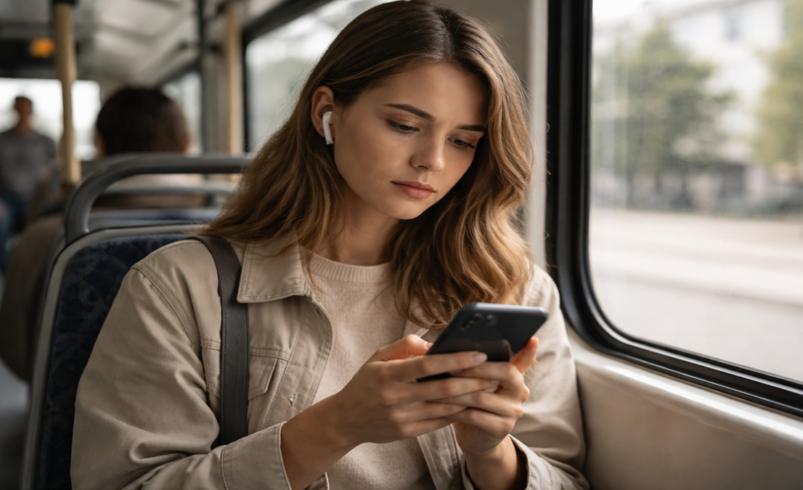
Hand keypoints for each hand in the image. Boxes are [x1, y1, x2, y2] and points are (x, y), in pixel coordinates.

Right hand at [280, 335, 497, 489]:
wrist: (346, 419)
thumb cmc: (365, 383)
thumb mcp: (377, 357)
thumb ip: (404, 346)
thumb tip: (433, 344)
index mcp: (388, 374)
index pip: (428, 366)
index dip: (456, 360)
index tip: (478, 354)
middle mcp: (396, 397)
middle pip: (443, 390)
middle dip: (473, 381)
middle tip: (495, 373)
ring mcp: (402, 418)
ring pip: (445, 408)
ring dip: (470, 398)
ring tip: (489, 388)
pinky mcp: (407, 433)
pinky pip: (439, 422)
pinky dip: (456, 412)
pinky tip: (471, 404)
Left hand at [433, 337, 538, 489]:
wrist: (475, 439)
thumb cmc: (472, 405)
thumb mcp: (475, 384)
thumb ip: (472, 366)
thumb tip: (447, 344)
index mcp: (514, 378)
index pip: (525, 361)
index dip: (529, 351)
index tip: (532, 338)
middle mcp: (520, 392)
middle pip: (506, 372)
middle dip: (476, 367)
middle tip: (452, 366)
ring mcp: (513, 411)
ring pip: (483, 395)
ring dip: (457, 391)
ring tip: (438, 386)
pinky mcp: (502, 428)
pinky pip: (475, 415)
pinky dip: (456, 409)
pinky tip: (441, 406)